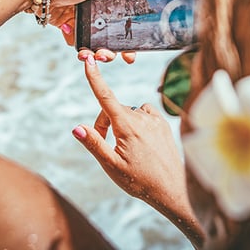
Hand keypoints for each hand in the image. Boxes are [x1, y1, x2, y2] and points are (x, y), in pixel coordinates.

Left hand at [50, 0, 146, 62]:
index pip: (124, 22)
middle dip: (110, 52)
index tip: (131, 55)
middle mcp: (96, 11)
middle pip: (109, 38)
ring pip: (93, 43)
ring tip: (88, 55)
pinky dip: (77, 46)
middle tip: (106, 57)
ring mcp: (82, 20)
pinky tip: (72, 40)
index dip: (129, 40)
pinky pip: (77, 42)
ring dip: (93, 52)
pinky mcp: (69, 26)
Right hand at [73, 55, 189, 211]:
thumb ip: (94, 144)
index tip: (88, 60)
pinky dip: (137, 121)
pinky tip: (141, 140)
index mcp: (127, 127)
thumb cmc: (140, 181)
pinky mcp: (163, 122)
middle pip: (113, 109)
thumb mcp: (112, 166)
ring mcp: (155, 118)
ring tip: (127, 148)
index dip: (95, 77)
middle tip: (107, 146)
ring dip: (121, 123)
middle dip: (105, 123)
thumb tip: (77, 127)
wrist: (172, 190)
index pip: (105, 97)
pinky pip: (143, 113)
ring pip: (128, 112)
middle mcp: (142, 117)